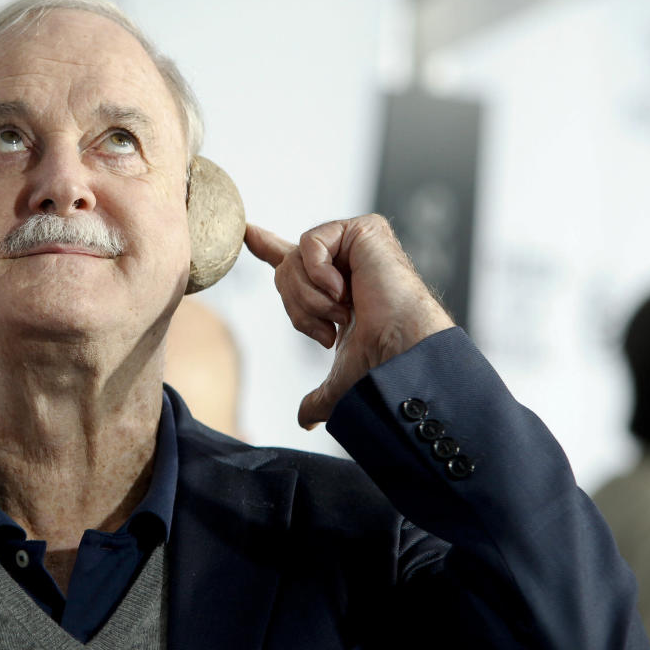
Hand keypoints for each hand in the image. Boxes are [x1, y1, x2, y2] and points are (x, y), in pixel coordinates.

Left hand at [245, 215, 453, 427]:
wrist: (401, 352)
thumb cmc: (380, 364)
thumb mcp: (337, 381)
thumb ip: (317, 396)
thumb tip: (305, 420)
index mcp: (335, 289)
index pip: (293, 264)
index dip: (267, 247)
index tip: (248, 233)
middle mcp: (344, 263)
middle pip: (284, 270)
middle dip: (298, 307)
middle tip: (330, 327)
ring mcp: (354, 244)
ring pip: (294, 259)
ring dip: (311, 297)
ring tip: (343, 311)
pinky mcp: (364, 229)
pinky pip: (311, 242)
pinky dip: (320, 273)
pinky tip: (344, 290)